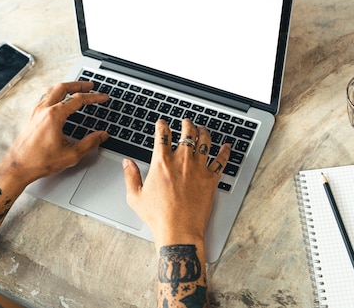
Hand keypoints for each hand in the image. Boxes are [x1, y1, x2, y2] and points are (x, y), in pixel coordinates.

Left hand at [0, 81, 108, 186]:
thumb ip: (90, 143)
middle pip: (63, 88)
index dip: (94, 97)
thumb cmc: (39, 161)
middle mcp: (43, 110)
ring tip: (76, 89)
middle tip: (90, 85)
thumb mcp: (71, 154)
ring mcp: (36, 112)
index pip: (78, 99)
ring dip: (66, 87)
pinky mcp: (32, 117)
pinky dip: (56, 95)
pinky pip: (45, 98)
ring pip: (52, 91)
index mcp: (54, 116)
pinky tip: (59, 101)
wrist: (18, 167)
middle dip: (78, 84)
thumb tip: (102, 135)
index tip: (103, 97)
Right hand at [123, 118, 230, 247]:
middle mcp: (181, 161)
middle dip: (186, 124)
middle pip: (187, 133)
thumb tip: (127, 163)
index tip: (162, 123)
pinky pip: (221, 161)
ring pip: (205, 141)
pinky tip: (227, 147)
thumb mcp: (135, 197)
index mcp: (162, 163)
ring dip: (204, 132)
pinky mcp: (211, 179)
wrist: (179, 231)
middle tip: (186, 122)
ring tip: (203, 129)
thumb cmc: (158, 216)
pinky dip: (225, 152)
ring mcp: (198, 169)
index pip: (162, 134)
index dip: (162, 125)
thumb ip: (131, 176)